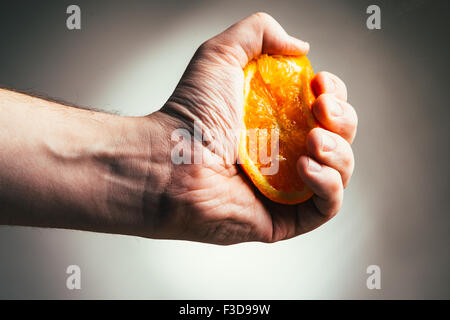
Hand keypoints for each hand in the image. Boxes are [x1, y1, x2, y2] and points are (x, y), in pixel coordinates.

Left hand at [152, 13, 357, 243]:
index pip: (326, 108)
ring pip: (340, 171)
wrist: (169, 160)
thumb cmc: (188, 114)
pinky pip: (327, 207)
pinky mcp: (284, 218)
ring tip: (313, 140)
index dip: (334, 94)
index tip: (318, 84)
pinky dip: (329, 185)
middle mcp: (285, 152)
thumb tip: (300, 46)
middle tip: (320, 109)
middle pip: (340, 137)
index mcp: (277, 119)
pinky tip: (306, 166)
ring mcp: (286, 186)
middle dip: (343, 119)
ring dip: (339, 152)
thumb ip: (259, 32)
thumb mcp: (221, 54)